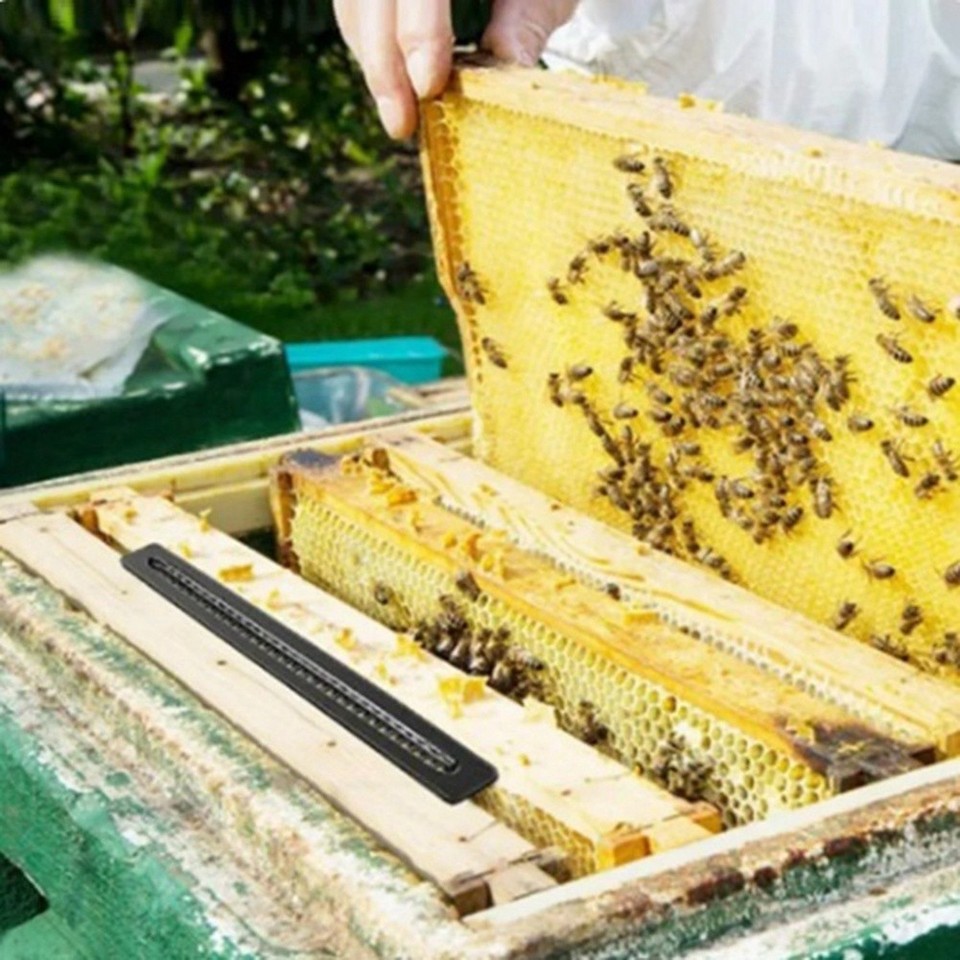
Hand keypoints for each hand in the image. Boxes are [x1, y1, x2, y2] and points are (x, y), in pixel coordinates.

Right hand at [334, 0, 579, 138]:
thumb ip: (525, 23)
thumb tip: (509, 70)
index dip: (419, 29)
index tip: (429, 85)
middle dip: (384, 63)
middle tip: (402, 123)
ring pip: (354, 7)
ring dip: (373, 65)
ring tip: (399, 117)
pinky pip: (353, 12)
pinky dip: (371, 53)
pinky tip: (393, 91)